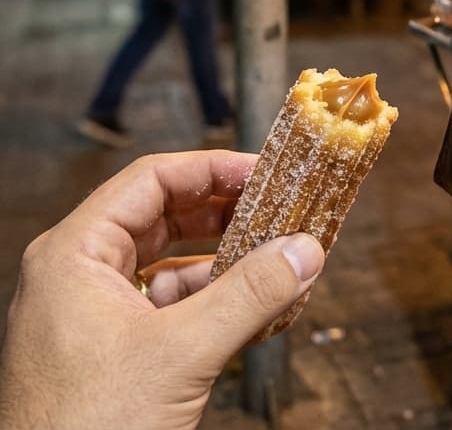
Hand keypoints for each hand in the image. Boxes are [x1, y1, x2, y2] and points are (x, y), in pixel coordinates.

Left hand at [0, 151, 324, 429]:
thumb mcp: (180, 354)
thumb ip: (249, 296)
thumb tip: (304, 251)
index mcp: (74, 255)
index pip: (151, 181)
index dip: (212, 170)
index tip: (264, 172)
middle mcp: (81, 276)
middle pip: (165, 217)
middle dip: (228, 214)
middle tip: (281, 208)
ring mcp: (97, 315)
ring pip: (174, 265)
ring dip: (231, 262)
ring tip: (282, 259)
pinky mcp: (116, 352)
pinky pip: (175, 308)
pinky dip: (219, 303)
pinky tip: (264, 308)